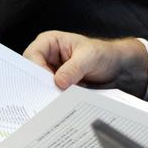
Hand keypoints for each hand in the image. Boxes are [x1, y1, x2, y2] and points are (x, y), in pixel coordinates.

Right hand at [22, 31, 147, 94]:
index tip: (49, 82)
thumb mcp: (90, 57)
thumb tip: (58, 82)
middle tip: (50, 97)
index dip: (36, 70)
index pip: (32, 56)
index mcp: (49, 42)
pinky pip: (49, 94)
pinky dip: (54, 99)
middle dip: (39, 85)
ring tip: (58, 102)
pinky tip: (62, 105)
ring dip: (48, 94)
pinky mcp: (56, 86)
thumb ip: (74, 68)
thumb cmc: (103, 54)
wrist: (116, 67)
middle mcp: (46, 57)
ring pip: (39, 86)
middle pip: (31, 73)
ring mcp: (50, 72)